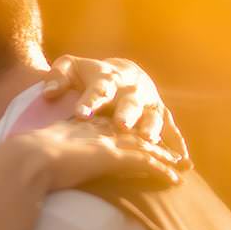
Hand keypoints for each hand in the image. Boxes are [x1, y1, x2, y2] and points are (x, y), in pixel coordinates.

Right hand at [0, 119, 186, 191]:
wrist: (27, 161)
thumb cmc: (23, 163)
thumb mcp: (37, 158)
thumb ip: (45, 160)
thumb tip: (36, 173)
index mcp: (80, 130)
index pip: (109, 131)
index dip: (125, 137)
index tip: (137, 141)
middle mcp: (96, 133)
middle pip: (132, 137)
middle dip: (152, 143)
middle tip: (170, 151)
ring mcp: (106, 143)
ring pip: (144, 148)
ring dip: (165, 158)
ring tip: (182, 166)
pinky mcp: (113, 157)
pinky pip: (145, 164)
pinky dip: (161, 171)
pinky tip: (174, 180)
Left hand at [42, 55, 190, 169]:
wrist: (122, 72)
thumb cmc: (89, 75)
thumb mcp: (70, 68)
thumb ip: (58, 78)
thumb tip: (48, 93)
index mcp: (107, 79)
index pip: (97, 90)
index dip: (90, 102)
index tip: (80, 114)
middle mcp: (130, 90)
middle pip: (128, 102)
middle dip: (126, 114)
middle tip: (121, 126)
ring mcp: (148, 102)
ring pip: (151, 116)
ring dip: (151, 128)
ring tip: (149, 142)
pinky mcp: (160, 114)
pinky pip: (171, 129)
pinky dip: (177, 144)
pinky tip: (182, 161)